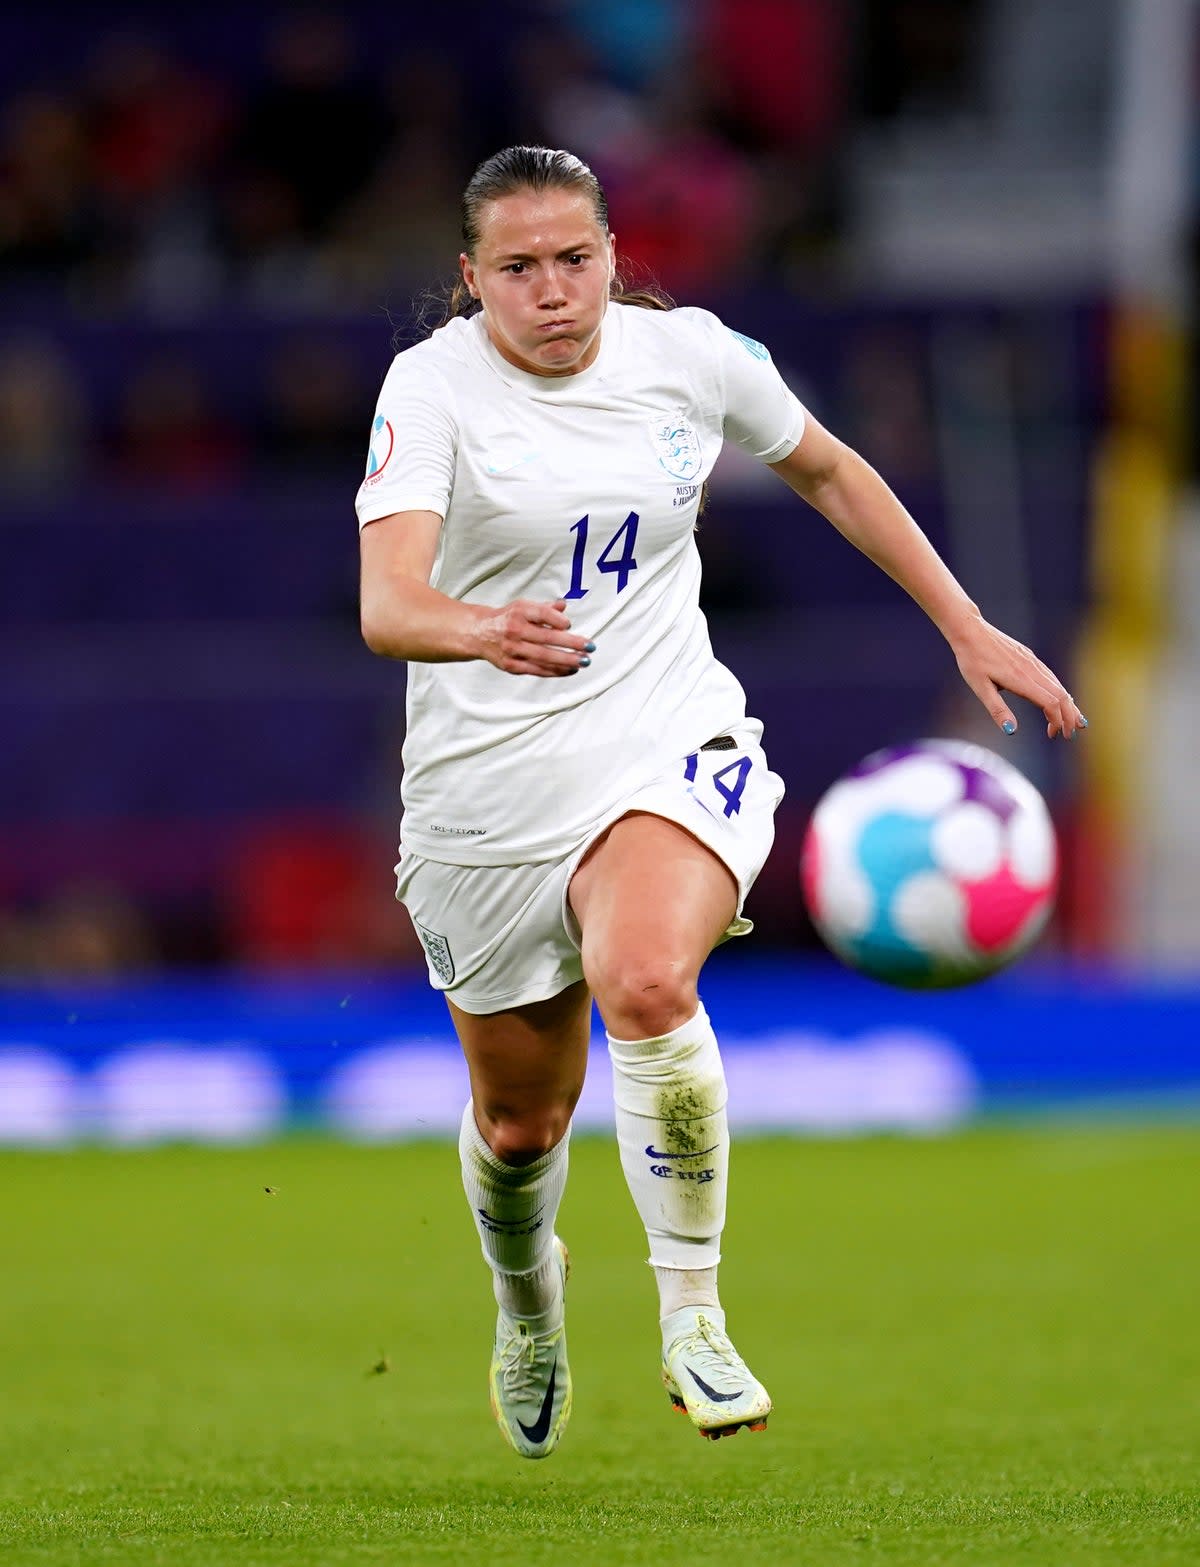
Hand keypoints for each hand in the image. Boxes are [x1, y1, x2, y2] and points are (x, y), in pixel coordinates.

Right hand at [474, 598, 593, 677]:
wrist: (479, 633)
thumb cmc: (506, 619)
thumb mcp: (523, 607)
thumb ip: (544, 609)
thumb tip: (563, 606)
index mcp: (519, 612)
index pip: (540, 614)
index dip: (556, 619)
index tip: (569, 624)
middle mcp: (515, 630)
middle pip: (547, 638)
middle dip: (571, 644)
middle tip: (589, 647)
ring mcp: (513, 649)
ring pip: (544, 657)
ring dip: (567, 660)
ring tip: (584, 661)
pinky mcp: (512, 665)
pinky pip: (537, 670)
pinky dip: (555, 671)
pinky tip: (570, 670)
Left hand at [949, 612, 1086, 738]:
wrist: (970, 630)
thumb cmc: (972, 660)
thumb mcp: (979, 687)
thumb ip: (997, 710)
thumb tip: (1011, 731)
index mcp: (1021, 680)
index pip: (1050, 703)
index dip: (1057, 721)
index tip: (1053, 735)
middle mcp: (1032, 670)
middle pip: (1061, 695)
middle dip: (1069, 716)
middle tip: (1070, 735)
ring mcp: (1032, 662)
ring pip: (1058, 685)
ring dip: (1068, 705)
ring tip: (1075, 721)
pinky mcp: (1029, 657)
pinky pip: (1051, 677)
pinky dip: (1060, 691)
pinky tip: (1061, 698)